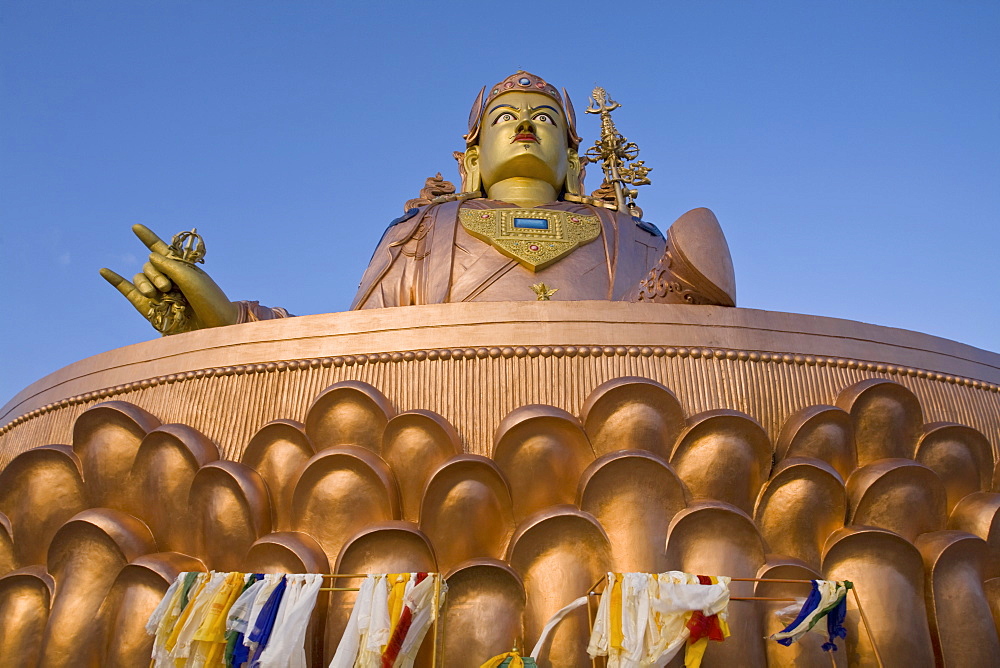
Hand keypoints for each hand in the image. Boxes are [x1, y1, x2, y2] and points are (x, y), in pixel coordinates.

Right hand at [100, 224, 238, 333]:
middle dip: (155, 273)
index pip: (162, 250)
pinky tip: (104, 270)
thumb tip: (150, 255)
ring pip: (140, 278)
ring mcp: (158, 293)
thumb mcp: (192, 279)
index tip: (136, 227)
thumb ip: (169, 266)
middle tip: (167, 286)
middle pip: (149, 265)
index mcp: (182, 268)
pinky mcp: (149, 308)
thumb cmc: (209, 302)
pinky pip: (128, 291)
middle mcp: (169, 279)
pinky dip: (116, 281)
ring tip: (156, 294)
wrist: (213, 328)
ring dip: (145, 283)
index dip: (148, 238)